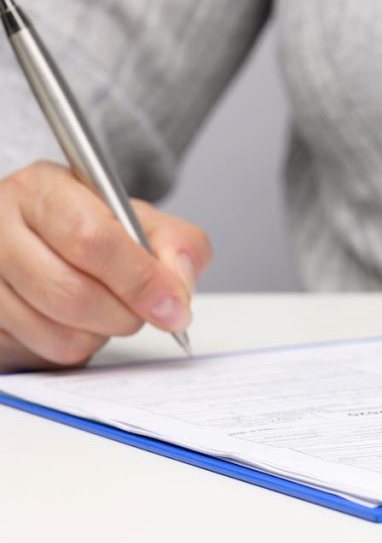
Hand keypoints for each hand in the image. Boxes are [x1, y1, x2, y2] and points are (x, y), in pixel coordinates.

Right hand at [0, 161, 210, 371]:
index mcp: (41, 190)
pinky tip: (79, 320)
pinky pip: (45, 352)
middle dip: (126, 314)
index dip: (140, 279)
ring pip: (59, 331)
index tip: (174, 305)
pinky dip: (78, 345)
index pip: (90, 239)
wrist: (46, 241)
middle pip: (72, 293)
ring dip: (103, 332)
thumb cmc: (94, 228)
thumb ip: (177, 243)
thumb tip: (179, 284)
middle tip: (149, 311)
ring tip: (108, 307)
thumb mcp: (141, 219)